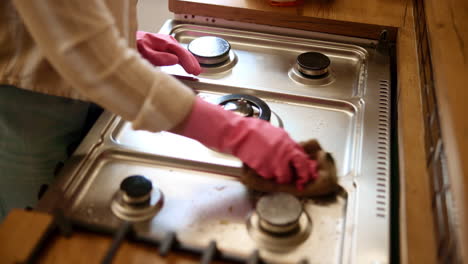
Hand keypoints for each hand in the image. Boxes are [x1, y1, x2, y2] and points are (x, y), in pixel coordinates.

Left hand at [136, 31, 200, 74]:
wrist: (129, 39)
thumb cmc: (135, 46)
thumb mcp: (145, 52)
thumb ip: (159, 57)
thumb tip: (175, 60)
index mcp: (164, 41)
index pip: (180, 52)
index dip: (188, 62)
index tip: (193, 70)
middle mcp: (168, 41)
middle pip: (184, 52)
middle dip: (191, 62)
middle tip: (197, 72)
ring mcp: (168, 43)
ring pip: (182, 53)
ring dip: (190, 61)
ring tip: (195, 70)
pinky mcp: (166, 47)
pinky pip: (178, 53)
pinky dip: (185, 60)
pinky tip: (187, 65)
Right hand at [178, 97, 317, 188]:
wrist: (239, 133)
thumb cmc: (256, 131)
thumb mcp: (277, 133)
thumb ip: (288, 145)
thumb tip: (297, 155)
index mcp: (288, 143)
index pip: (303, 160)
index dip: (306, 170)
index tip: (308, 176)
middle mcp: (283, 153)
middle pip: (296, 171)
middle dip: (297, 178)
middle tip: (297, 182)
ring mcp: (272, 161)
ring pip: (282, 177)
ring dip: (280, 177)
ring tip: (274, 170)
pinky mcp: (262, 168)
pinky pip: (269, 176)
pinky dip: (267, 174)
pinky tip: (262, 165)